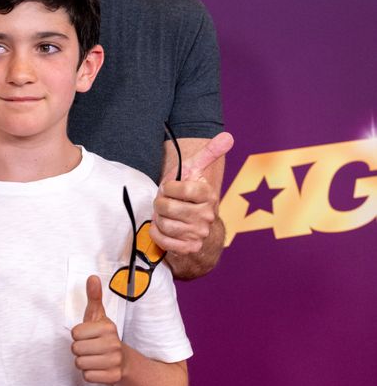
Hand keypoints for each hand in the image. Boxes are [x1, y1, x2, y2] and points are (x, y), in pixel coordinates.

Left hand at [71, 276, 124, 385]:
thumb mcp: (98, 316)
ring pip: (80, 364)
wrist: (124, 361)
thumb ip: (93, 297)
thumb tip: (92, 277)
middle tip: (91, 348)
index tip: (89, 336)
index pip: (75, 333)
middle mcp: (113, 344)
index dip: (78, 335)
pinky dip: (90, 374)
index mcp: (108, 327)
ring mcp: (115, 361)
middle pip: (76, 349)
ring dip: (83, 362)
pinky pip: (87, 376)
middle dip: (79, 350)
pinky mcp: (114, 377)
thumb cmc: (104, 336)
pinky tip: (98, 368)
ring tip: (94, 358)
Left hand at [151, 132, 233, 254]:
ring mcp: (199, 233)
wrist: (197, 227)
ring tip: (166, 215)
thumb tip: (228, 136)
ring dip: (159, 218)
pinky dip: (157, 233)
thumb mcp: (195, 171)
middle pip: (166, 207)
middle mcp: (207, 215)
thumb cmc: (190, 195)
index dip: (168, 188)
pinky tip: (163, 228)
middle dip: (160, 204)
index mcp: (208, 194)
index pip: (178, 189)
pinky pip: (163, 240)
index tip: (170, 188)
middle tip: (165, 203)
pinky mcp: (190, 248)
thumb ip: (209, 152)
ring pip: (163, 223)